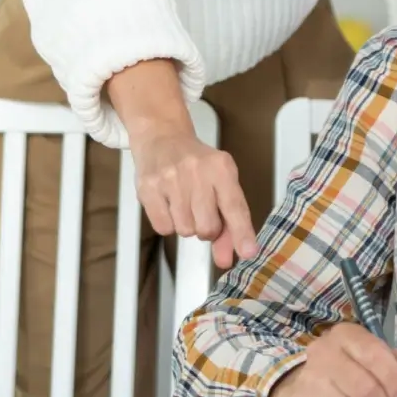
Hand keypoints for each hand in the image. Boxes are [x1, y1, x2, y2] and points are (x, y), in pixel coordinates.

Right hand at [130, 124, 257, 269]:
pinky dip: (169, 224)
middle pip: (208, 227)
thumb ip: (228, 222)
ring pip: (185, 230)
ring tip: (185, 203)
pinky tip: (169, 204)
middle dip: (208, 230)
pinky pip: (163, 228)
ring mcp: (170, 179)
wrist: (163, 137)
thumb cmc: (197, 164)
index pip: (235, 207)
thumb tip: (227, 259)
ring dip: (187, 225)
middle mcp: (197, 172)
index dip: (242, 233)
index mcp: (221, 168)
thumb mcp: (221, 183)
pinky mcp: (148, 188)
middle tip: (203, 213)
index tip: (249, 252)